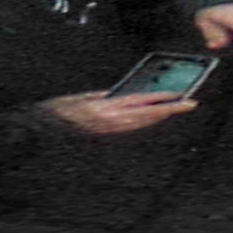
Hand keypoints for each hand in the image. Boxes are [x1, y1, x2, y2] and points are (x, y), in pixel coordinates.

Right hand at [44, 88, 200, 137]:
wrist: (43, 131)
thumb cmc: (58, 110)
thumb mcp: (82, 97)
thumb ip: (106, 96)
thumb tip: (126, 94)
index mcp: (105, 107)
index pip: (142, 102)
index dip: (163, 100)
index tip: (180, 96)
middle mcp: (111, 122)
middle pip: (149, 116)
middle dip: (170, 110)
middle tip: (189, 104)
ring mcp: (111, 132)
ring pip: (144, 124)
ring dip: (160, 116)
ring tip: (175, 109)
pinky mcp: (108, 137)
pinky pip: (133, 129)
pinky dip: (146, 122)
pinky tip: (152, 118)